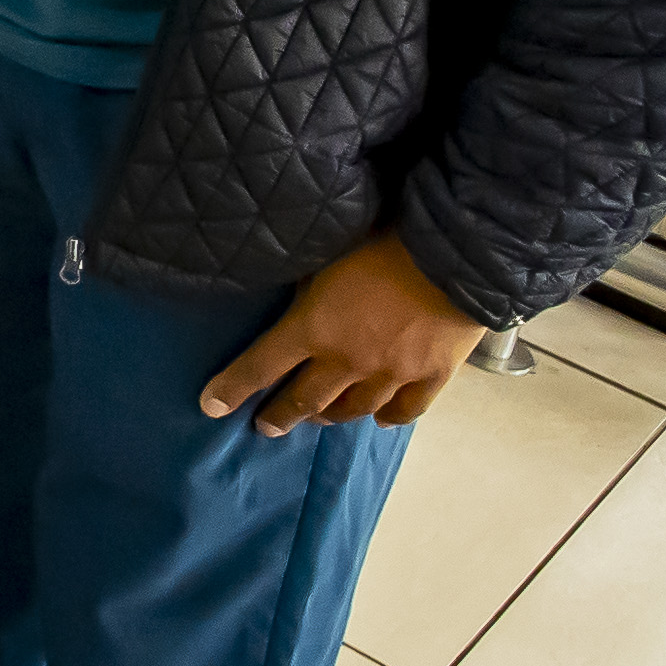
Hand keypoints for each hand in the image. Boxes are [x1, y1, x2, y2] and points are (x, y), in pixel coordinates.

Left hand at [202, 231, 484, 436]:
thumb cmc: (382, 239)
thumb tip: (291, 295)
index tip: (211, 406)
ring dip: (330, 415)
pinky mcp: (430, 377)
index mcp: (312, 329)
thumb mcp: (325, 254)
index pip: (260, 365)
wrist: (454, 254)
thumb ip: (305, 284)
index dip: (232, 387)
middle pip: (305, 400)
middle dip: (280, 415)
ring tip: (319, 417)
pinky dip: (387, 416)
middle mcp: (347, 361)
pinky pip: (404, 411)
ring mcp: (391, 375)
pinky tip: (377, 417)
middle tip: (266, 426)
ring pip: (353, 410)